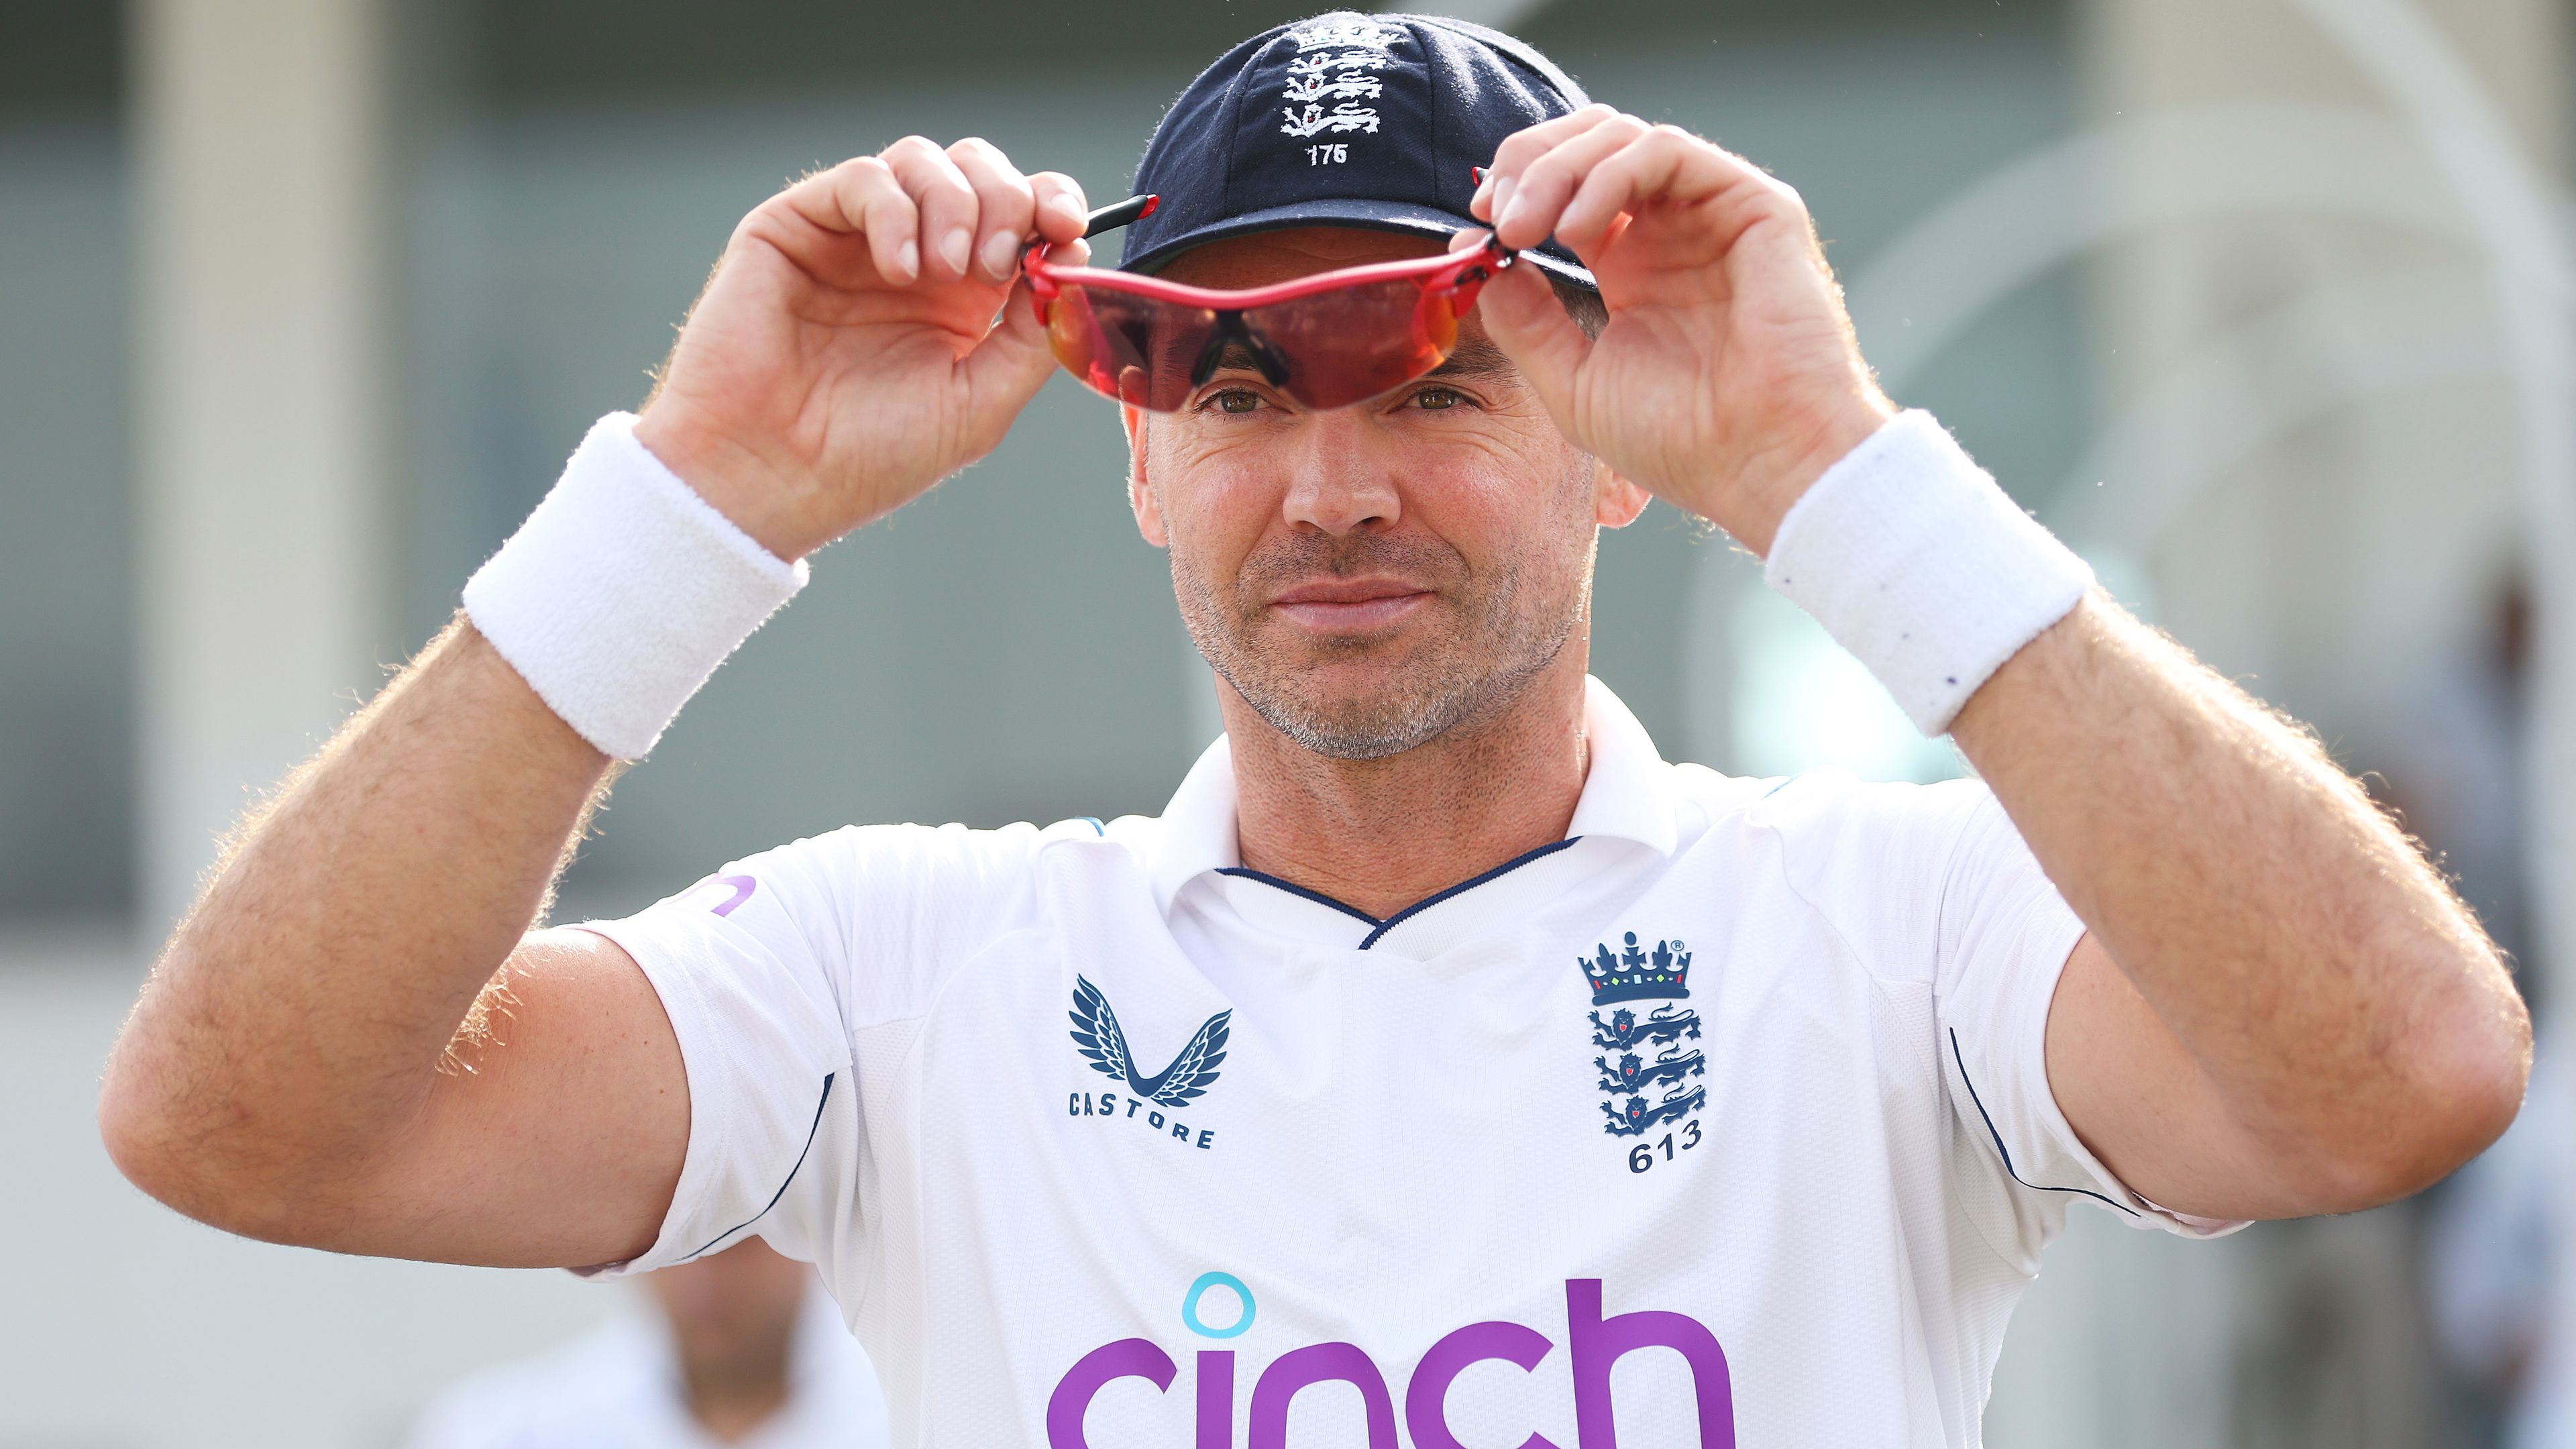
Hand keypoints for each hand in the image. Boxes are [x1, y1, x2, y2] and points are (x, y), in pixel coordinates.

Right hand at [634, 137, 1089, 559]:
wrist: (770, 478)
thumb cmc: (868, 458)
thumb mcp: (980, 404)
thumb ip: (1033, 337)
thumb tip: (1074, 263)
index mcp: (965, 299)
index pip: (1024, 217)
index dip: (1053, 206)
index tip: (1065, 229)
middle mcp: (916, 259)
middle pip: (982, 173)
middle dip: (1008, 201)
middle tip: (997, 264)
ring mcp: (857, 239)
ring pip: (925, 161)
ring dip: (956, 204)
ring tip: (946, 271)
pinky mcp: (798, 226)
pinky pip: (864, 178)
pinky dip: (895, 209)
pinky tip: (898, 268)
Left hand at [1465, 107, 1892, 554]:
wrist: (1759, 464)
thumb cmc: (1682, 441)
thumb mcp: (1571, 383)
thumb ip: (1523, 319)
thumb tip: (1477, 251)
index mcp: (1629, 266)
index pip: (1566, 186)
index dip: (1517, 188)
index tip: (1481, 222)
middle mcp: (1669, 231)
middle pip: (1590, 144)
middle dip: (1530, 162)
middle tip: (1498, 211)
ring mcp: (1711, 214)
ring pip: (1624, 137)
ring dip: (1559, 167)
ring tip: (1527, 225)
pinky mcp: (1753, 206)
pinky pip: (1668, 152)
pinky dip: (1610, 174)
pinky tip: (1578, 227)